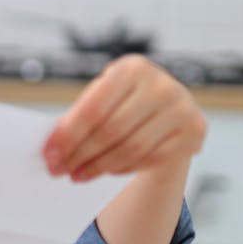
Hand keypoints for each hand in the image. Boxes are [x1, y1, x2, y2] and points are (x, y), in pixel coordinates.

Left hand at [43, 54, 206, 182]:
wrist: (168, 106)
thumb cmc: (123, 101)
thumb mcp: (101, 97)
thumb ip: (78, 117)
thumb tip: (49, 148)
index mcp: (132, 68)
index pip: (93, 109)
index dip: (68, 136)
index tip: (48, 156)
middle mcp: (161, 84)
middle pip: (110, 131)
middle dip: (80, 155)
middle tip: (59, 170)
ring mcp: (181, 107)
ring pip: (131, 148)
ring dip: (98, 167)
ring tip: (77, 175)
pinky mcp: (194, 130)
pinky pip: (150, 158)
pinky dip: (123, 168)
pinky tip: (105, 172)